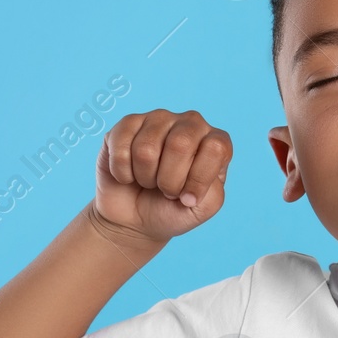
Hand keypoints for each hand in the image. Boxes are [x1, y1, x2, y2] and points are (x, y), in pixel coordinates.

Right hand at [92, 109, 230, 246]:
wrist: (134, 217)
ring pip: (147, 148)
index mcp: (215, 142)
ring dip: (144, 177)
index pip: (215, 147)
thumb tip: (191, 187)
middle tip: (166, 190)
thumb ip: (211, 195)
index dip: (199, 179)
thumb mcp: (201, 209)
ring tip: (148, 181)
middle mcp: (190, 124)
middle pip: (180, 143)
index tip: (188, 198)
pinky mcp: (128, 123)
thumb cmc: (172, 208)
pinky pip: (121, 147)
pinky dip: (123, 172)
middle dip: (169, 180)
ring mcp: (159, 119)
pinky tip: (129, 174)